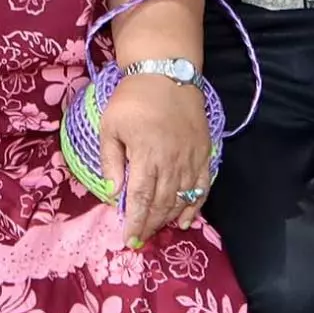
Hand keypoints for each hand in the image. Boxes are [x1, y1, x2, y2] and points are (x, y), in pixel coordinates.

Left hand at [97, 71, 212, 244]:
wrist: (166, 73)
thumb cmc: (132, 99)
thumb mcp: (110, 126)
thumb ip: (111, 161)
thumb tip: (113, 193)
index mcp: (146, 154)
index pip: (141, 198)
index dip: (136, 222)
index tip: (128, 239)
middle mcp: (172, 160)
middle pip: (162, 203)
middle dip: (150, 225)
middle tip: (140, 239)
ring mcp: (191, 157)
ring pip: (182, 198)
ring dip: (169, 218)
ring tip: (157, 231)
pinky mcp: (204, 152)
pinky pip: (203, 186)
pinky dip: (195, 206)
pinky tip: (185, 220)